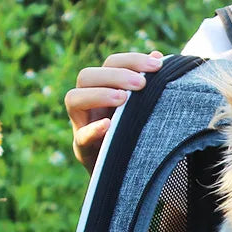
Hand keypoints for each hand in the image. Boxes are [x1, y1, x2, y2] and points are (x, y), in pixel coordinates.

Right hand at [65, 50, 163, 173]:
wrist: (125, 174)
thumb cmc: (135, 135)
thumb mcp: (142, 110)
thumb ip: (147, 86)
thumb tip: (158, 57)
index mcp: (104, 89)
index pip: (110, 63)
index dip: (132, 60)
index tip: (157, 66)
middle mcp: (88, 103)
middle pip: (87, 76)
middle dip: (115, 75)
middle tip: (141, 84)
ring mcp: (81, 125)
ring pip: (73, 99)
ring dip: (98, 95)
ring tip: (123, 99)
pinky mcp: (83, 150)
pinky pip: (81, 137)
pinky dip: (93, 130)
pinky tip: (108, 125)